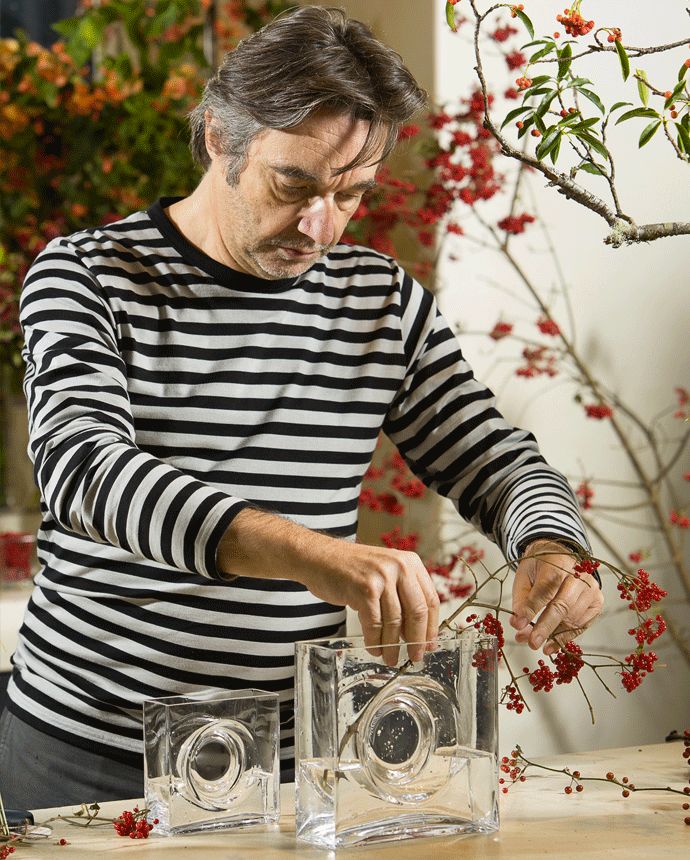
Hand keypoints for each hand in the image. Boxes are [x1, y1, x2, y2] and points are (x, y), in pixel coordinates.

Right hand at [302, 540, 440, 666]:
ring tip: (390, 658)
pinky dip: (375, 641)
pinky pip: (374, 624)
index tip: (430, 644)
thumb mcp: (385, 572)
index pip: (430, 599)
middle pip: (418, 612)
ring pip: (395, 621)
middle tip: (416, 656)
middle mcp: (399, 567)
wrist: (319, 557)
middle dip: (417, 640)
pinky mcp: (364, 590)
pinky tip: (374, 649)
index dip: (431, 626)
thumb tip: (417, 632)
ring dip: (393, 645)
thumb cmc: (351, 569)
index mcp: (410, 562)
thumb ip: (402, 594)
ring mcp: (381, 577)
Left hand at [510, 538, 603, 655]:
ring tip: (535, 642)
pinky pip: (582, 624)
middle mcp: (579, 575)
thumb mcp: (524, 576)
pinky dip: (565, 637)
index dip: (531, 609)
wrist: (560, 555)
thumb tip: (518, 624)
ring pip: (573, 618)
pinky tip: (552, 644)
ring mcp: (591, 588)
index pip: (545, 589)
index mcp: (557, 562)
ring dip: (553, 635)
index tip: (518, 624)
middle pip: (562, 605)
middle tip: (532, 642)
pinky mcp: (597, 601)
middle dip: (545, 627)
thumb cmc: (541, 567)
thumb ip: (521, 599)